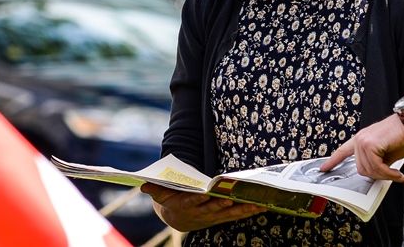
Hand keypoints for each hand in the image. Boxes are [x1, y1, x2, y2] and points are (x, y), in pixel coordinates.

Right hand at [140, 183, 265, 231]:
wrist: (178, 218)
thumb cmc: (170, 200)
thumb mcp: (161, 194)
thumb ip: (154, 189)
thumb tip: (142, 185)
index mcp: (185, 204)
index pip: (192, 202)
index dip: (198, 199)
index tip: (204, 194)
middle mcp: (201, 213)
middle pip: (213, 208)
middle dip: (222, 204)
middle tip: (231, 199)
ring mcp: (213, 216)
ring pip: (229, 213)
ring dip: (242, 208)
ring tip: (256, 202)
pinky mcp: (223, 217)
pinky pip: (237, 215)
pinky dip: (249, 211)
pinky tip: (261, 206)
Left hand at [320, 114, 403, 179]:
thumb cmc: (402, 135)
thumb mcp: (386, 153)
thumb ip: (377, 162)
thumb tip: (376, 175)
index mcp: (361, 140)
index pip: (342, 151)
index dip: (333, 161)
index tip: (324, 168)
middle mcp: (359, 140)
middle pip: (361, 170)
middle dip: (377, 176)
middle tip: (391, 174)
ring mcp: (363, 141)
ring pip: (368, 170)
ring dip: (384, 175)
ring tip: (395, 173)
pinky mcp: (370, 144)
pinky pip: (376, 167)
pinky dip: (388, 174)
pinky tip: (396, 174)